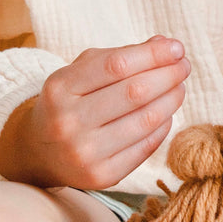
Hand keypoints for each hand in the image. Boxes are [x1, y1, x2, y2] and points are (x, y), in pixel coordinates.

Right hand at [0, 35, 190, 188]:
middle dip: (169, 75)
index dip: (153, 55)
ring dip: (172, 99)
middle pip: (136, 92)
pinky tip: (165, 114)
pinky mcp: (102, 176)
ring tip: (178, 87)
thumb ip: (122, 56)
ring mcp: (84, 153)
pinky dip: (163, 126)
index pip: (117, 65)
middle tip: (183, 66)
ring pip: (147, 120)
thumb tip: (166, 45)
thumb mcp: (82, 71)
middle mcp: (68, 122)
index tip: (176, 48)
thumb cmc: (70, 101)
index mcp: (60, 88)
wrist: (39, 150)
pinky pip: (147, 146)